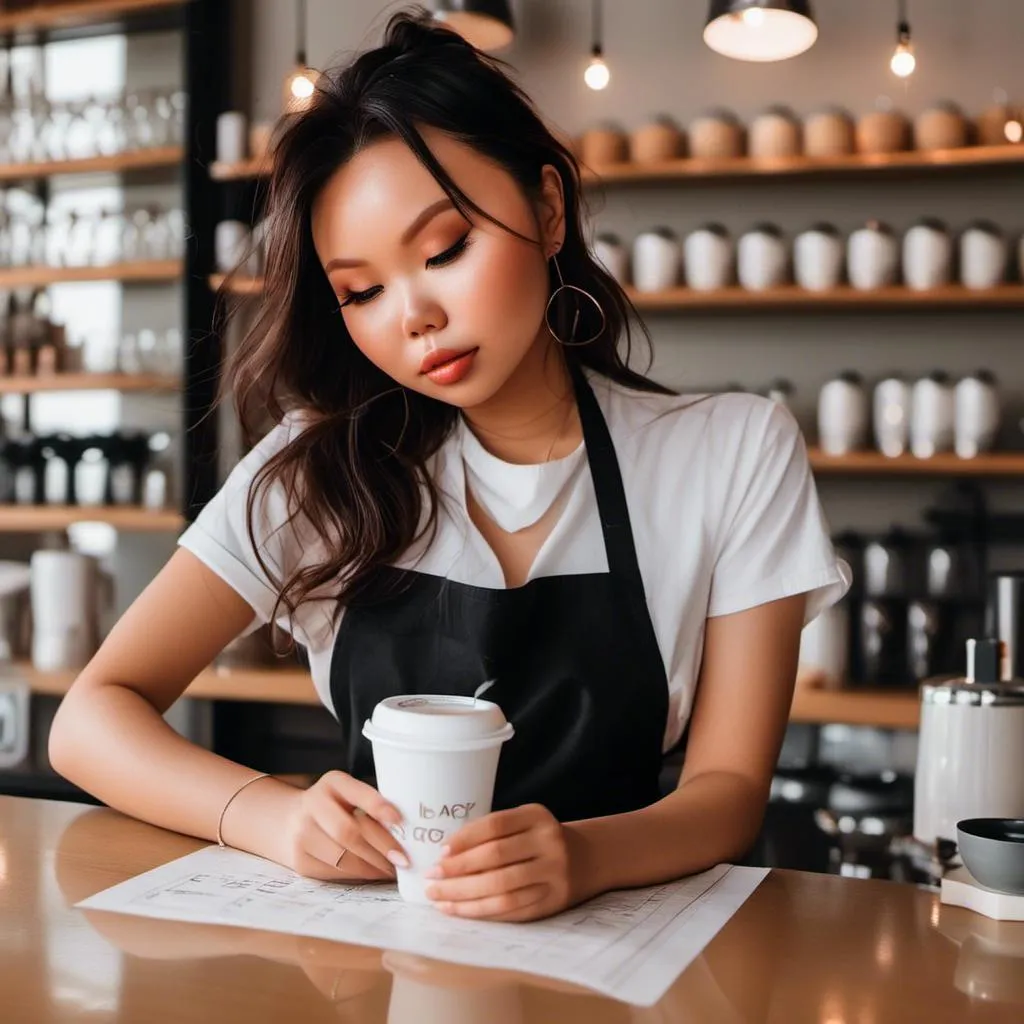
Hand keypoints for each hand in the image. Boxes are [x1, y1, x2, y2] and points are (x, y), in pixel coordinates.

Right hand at [281, 771, 409, 881]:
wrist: (288, 820)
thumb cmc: (334, 806)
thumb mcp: (349, 793)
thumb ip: (372, 803)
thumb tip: (407, 829)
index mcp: (332, 783)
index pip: (356, 793)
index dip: (378, 806)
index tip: (400, 820)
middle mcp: (313, 805)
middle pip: (349, 832)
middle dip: (381, 848)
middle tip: (404, 859)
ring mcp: (302, 834)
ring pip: (343, 857)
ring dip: (373, 867)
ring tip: (393, 869)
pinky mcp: (300, 860)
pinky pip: (335, 872)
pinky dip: (358, 874)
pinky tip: (373, 873)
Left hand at [423, 803, 576, 921]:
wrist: (585, 859)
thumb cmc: (538, 839)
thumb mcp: (523, 823)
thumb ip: (492, 833)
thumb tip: (446, 854)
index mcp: (537, 817)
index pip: (495, 826)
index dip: (465, 840)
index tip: (440, 853)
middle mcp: (549, 844)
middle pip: (496, 859)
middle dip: (458, 871)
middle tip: (432, 879)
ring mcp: (553, 875)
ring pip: (501, 890)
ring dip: (464, 897)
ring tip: (439, 898)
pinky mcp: (551, 902)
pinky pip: (510, 911)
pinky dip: (481, 912)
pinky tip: (460, 910)